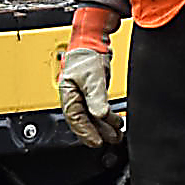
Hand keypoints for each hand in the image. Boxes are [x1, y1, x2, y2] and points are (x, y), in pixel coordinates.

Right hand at [58, 6, 122, 146]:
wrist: (92, 42)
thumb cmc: (86, 56)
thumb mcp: (93, 78)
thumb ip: (96, 97)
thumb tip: (100, 115)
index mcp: (67, 95)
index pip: (75, 119)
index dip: (86, 132)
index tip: (97, 141)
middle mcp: (73, 98)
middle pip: (83, 121)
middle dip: (97, 132)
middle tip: (110, 140)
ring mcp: (83, 97)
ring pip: (92, 118)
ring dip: (104, 127)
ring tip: (116, 134)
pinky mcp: (92, 95)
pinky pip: (98, 111)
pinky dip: (107, 118)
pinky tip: (115, 122)